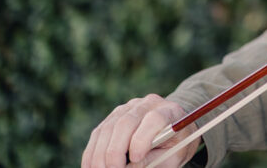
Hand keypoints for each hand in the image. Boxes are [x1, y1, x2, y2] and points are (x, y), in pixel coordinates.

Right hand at [81, 94, 198, 167]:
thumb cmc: (174, 145)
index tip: (136, 158)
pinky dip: (92, 152)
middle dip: (115, 151)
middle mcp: (147, 105)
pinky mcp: (113, 116)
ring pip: (108, 128)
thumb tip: (129, 167)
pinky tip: (92, 166)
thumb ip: (154, 160)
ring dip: (100, 154)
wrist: (172, 129)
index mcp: (170, 112)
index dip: (142, 139)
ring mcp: (128, 108)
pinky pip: (98, 133)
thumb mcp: (173, 155)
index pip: (154, 119)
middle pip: (126, 122)